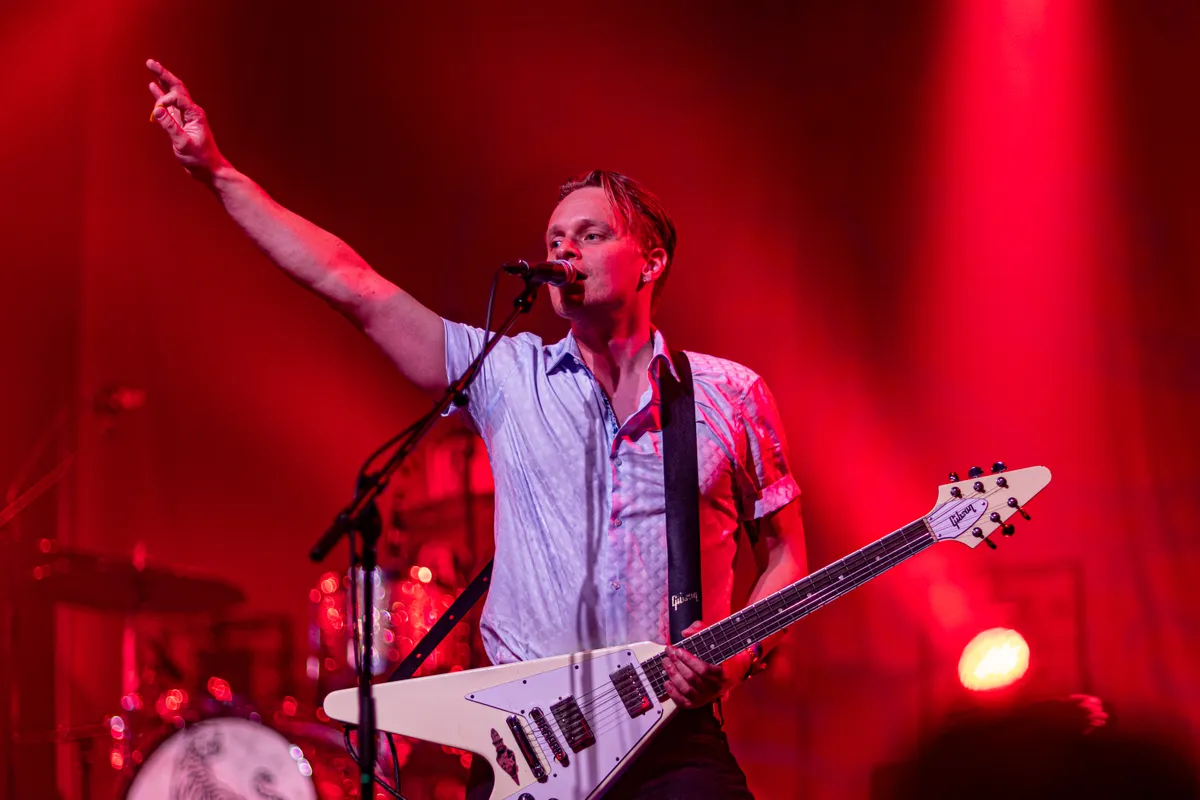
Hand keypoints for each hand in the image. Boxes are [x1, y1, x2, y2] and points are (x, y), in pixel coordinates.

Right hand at [146, 59, 229, 180]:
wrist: (209, 169)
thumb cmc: (200, 159)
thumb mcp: (183, 143)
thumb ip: (170, 126)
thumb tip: (157, 110)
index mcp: (195, 114)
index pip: (176, 97)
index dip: (163, 100)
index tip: (157, 113)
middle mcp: (191, 112)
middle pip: (176, 88)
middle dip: (163, 74)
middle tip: (150, 62)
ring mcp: (186, 116)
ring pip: (173, 94)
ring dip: (162, 81)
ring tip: (151, 68)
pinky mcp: (181, 123)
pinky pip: (169, 106)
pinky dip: (161, 96)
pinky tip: (153, 87)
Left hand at [661, 621, 752, 708]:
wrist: (730, 676)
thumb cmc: (719, 656)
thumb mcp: (714, 640)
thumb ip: (701, 631)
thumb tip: (686, 632)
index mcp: (722, 674)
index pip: (704, 669)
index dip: (688, 660)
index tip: (678, 650)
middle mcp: (715, 688)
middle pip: (692, 678)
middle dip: (677, 664)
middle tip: (668, 653)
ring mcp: (705, 698)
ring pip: (686, 689)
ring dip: (673, 676)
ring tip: (666, 663)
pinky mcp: (696, 704)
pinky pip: (683, 702)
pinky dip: (673, 693)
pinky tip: (666, 682)